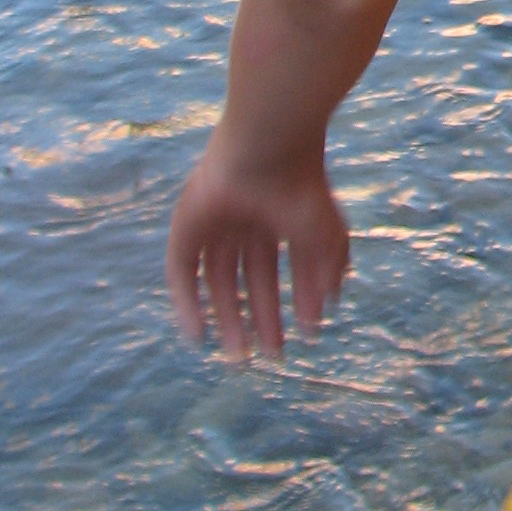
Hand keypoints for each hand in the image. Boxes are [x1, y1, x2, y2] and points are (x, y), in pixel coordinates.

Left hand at [167, 130, 349, 359]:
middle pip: (250, 279)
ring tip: (240, 358)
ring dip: (228, 320)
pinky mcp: (187, 227)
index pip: (285, 267)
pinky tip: (199, 337)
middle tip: (271, 357)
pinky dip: (188, 306)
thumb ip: (326, 274)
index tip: (306, 336)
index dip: (295, 301)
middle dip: (262, 318)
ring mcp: (214, 224)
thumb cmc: (303, 191)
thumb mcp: (328, 237)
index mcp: (279, 218)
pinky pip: (183, 273)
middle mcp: (246, 222)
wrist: (266, 152)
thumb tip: (325, 312)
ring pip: (218, 281)